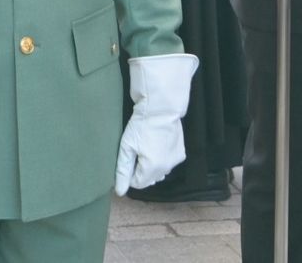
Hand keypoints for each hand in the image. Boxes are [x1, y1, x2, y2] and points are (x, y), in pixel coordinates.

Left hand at [114, 54, 196, 192]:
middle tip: (135, 152)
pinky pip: (168, 163)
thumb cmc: (141, 125)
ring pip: (159, 172)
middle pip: (149, 179)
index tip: (127, 159)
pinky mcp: (181, 153)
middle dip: (141, 171)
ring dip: (152, 166)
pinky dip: (161, 159)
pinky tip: (156, 145)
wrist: (162, 108)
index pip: (138, 183)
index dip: (130, 174)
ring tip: (146, 147)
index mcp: (152, 168)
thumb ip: (123, 171)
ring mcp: (175, 161)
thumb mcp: (127, 147)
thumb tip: (120, 192)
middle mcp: (166, 169)